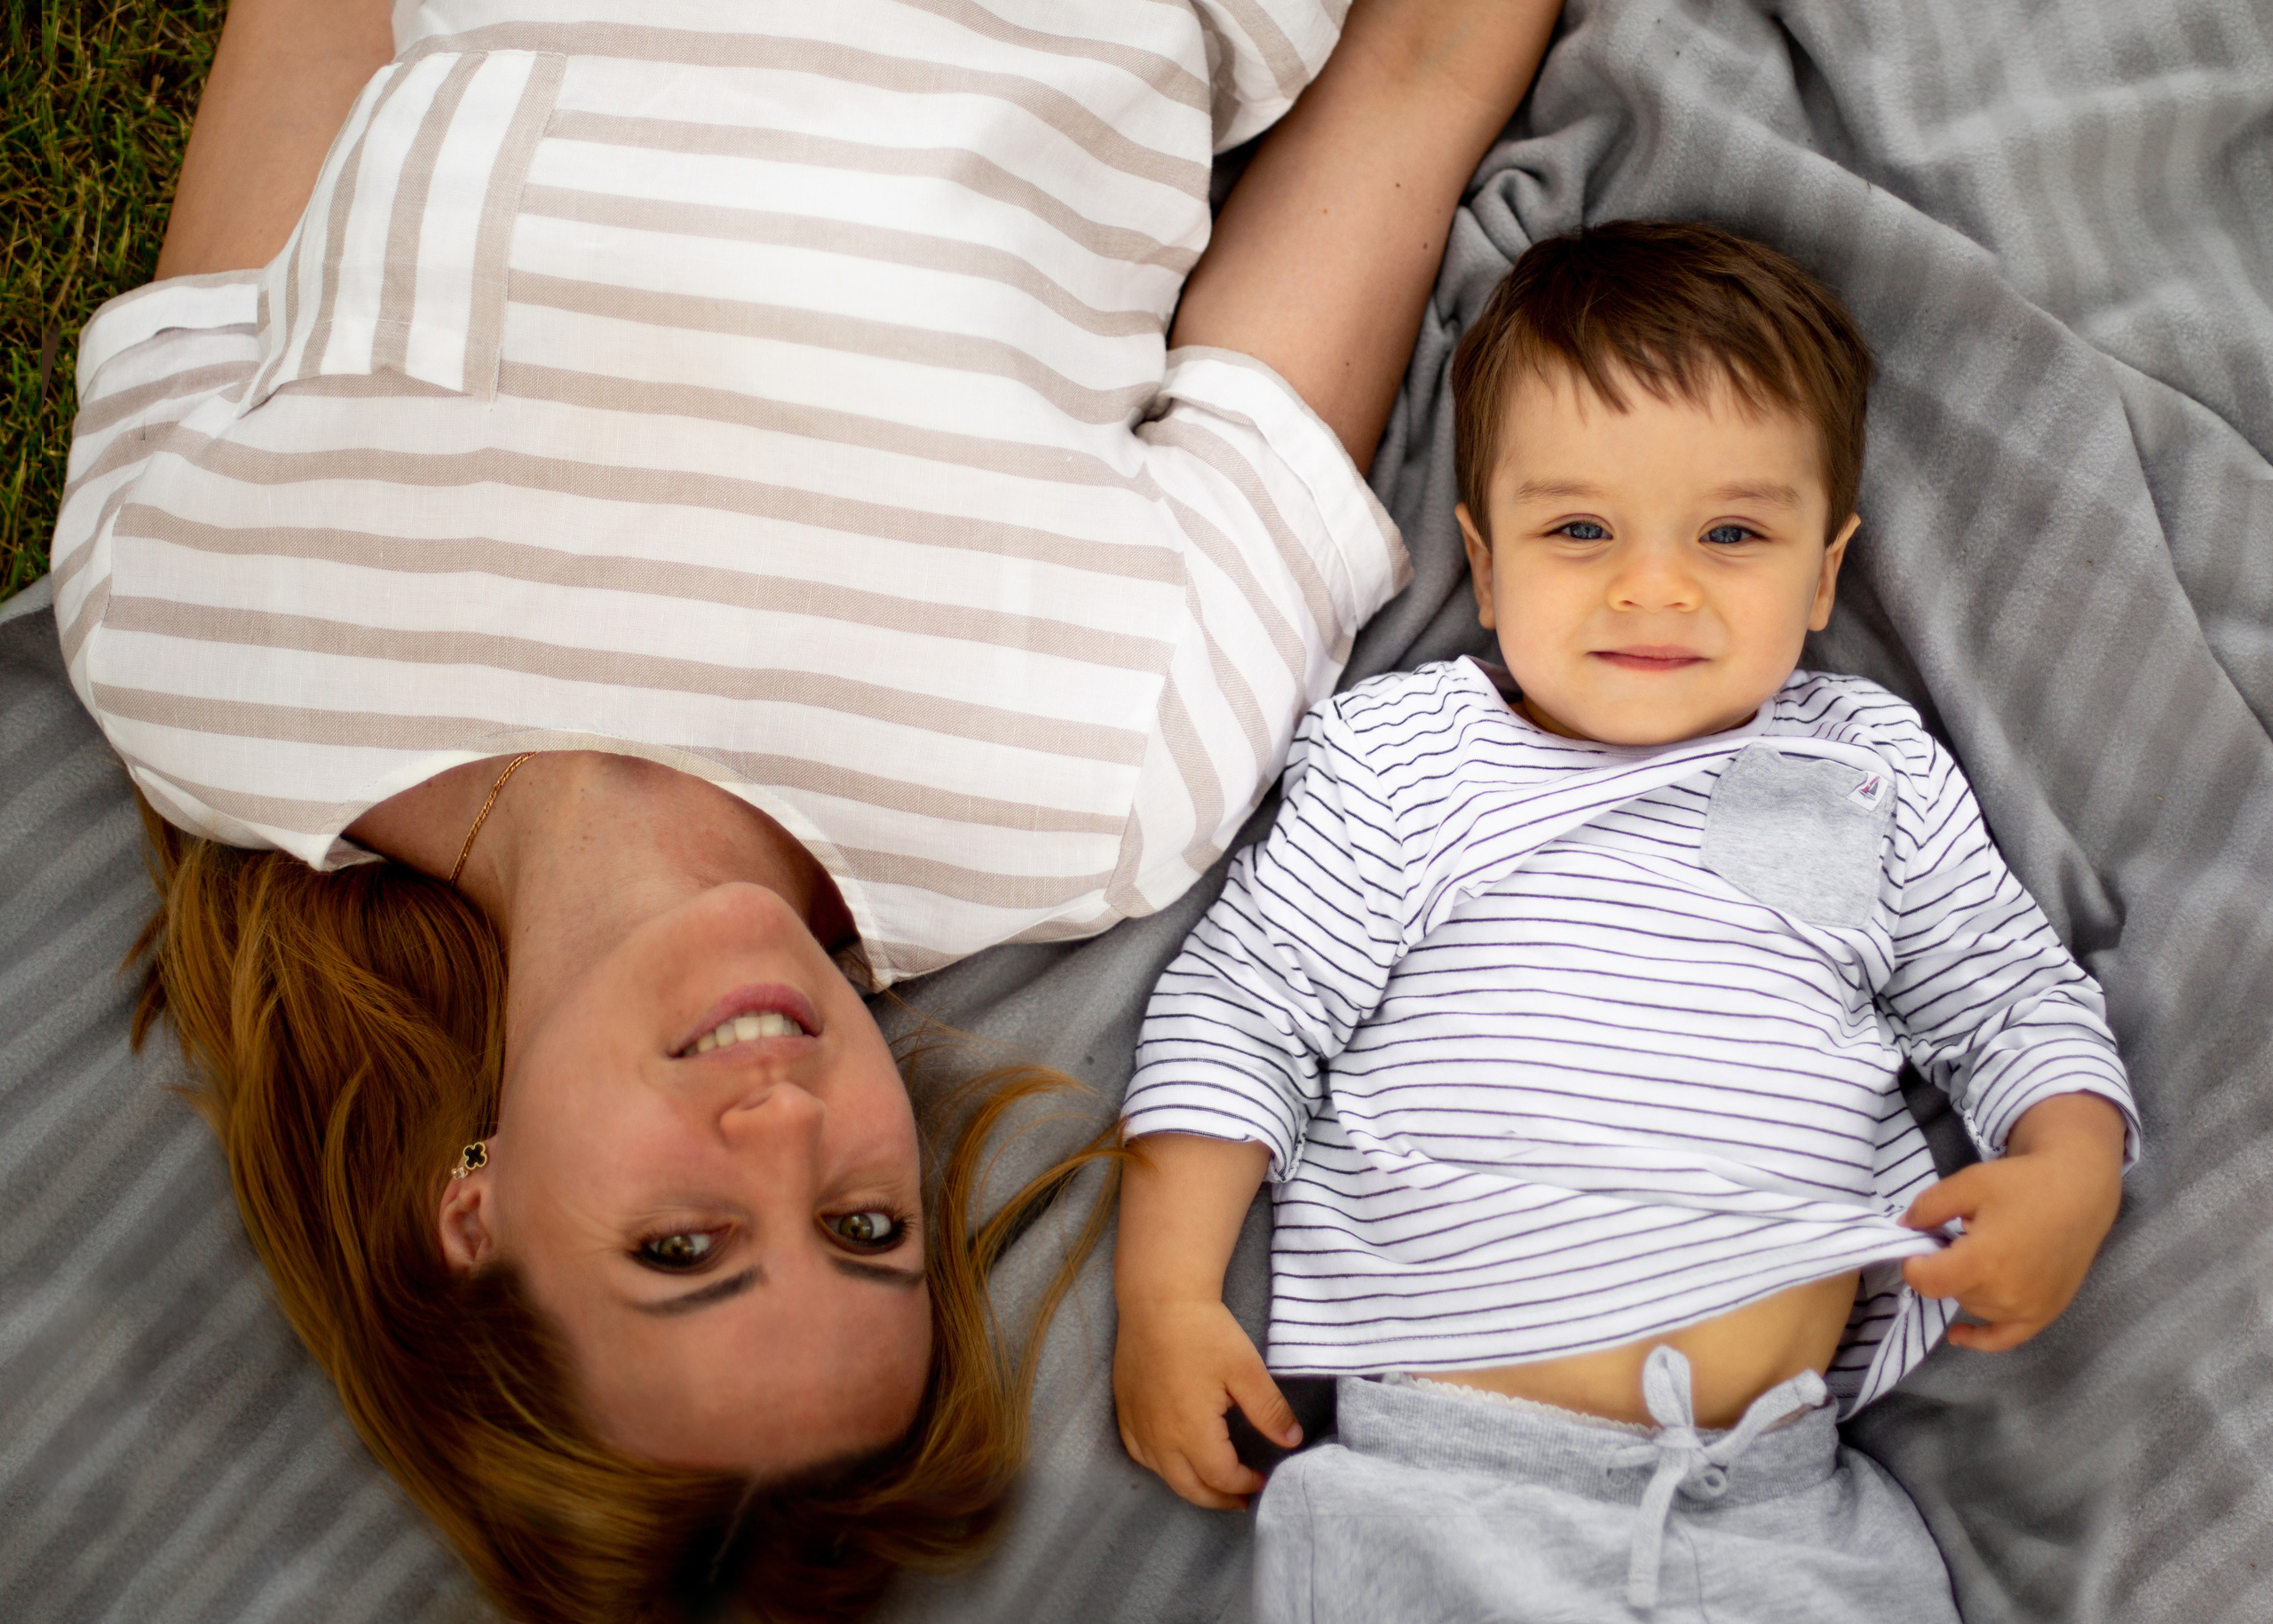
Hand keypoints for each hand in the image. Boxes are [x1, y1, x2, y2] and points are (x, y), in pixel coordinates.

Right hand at [1114, 1296, 1300, 1510]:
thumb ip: (1270, 1411)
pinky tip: (1173, 1458)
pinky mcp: (1125, 1408)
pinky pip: (1139, 1453)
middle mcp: (1159, 1437)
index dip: (1244, 1484)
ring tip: (1213, 1483)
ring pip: (1162, 1475)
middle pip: (1189, 1488)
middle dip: (1219, 1498)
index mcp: (1191, 1431)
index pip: (1221, 1477)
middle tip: (1240, 1499)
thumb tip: (1292, 1442)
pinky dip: (1160, 1466)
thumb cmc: (1204, 1331)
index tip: (1262, 1479)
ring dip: (1190, 1485)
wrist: (1158, 1298)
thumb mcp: (1247, 1370)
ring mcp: (1138, 1424)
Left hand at [1900, 1092, 2127, 1351]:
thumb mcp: (1968, 1183)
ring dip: (1968, 1285)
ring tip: (1987, 1251)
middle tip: (1962, 1236)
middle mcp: (2006, 1293)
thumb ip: (1928, 1207)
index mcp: (1985, 1261)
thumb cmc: (2024, 1183)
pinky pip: (2004, 1338)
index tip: (1918, 1245)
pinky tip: (1958, 1335)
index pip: (1926, 1281)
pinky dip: (1979, 1338)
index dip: (1913, 1263)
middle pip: (1950, 1290)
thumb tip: (1905, 1227)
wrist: (2080, 1190)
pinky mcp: (2045, 1312)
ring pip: (1973, 1305)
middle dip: (1945, 1266)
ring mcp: (2029, 1308)